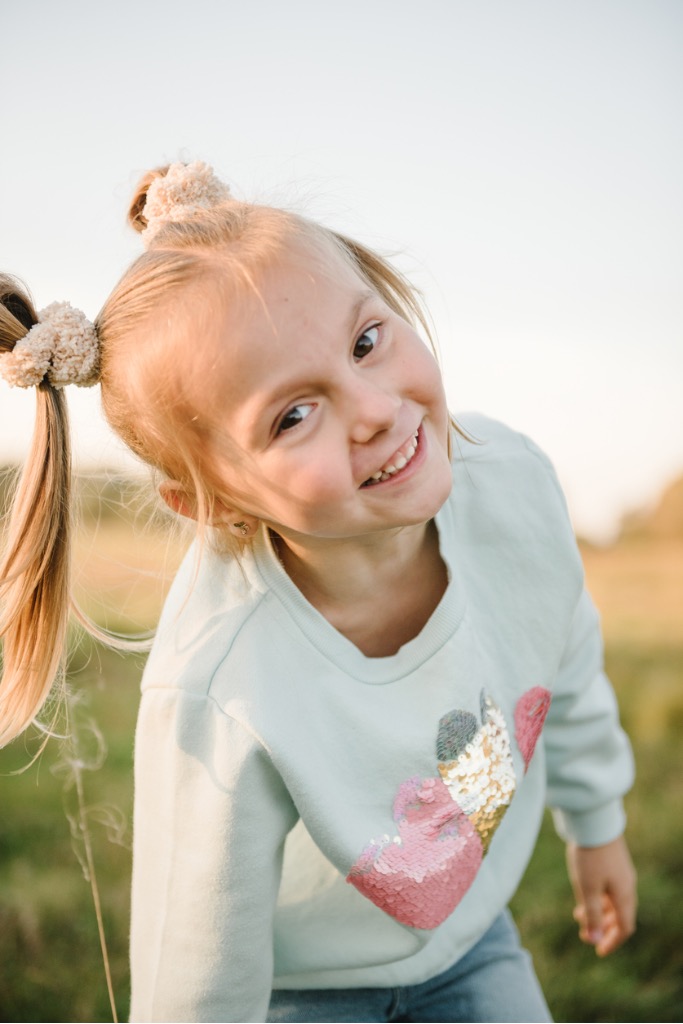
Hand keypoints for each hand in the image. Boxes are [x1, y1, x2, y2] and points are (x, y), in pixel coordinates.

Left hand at [566, 835, 636, 955]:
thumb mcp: (588, 889)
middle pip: (620, 915)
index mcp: (625, 894)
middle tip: (584, 935)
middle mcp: (626, 885)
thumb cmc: (590, 856)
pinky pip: (608, 888)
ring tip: (578, 915)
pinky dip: (597, 898)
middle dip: (603, 928)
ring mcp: (620, 872)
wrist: (593, 820)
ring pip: (612, 901)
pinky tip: (582, 897)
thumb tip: (593, 941)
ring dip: (598, 912)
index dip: (612, 941)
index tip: (599, 952)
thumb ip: (592, 916)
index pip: (625, 927)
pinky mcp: (611, 862)